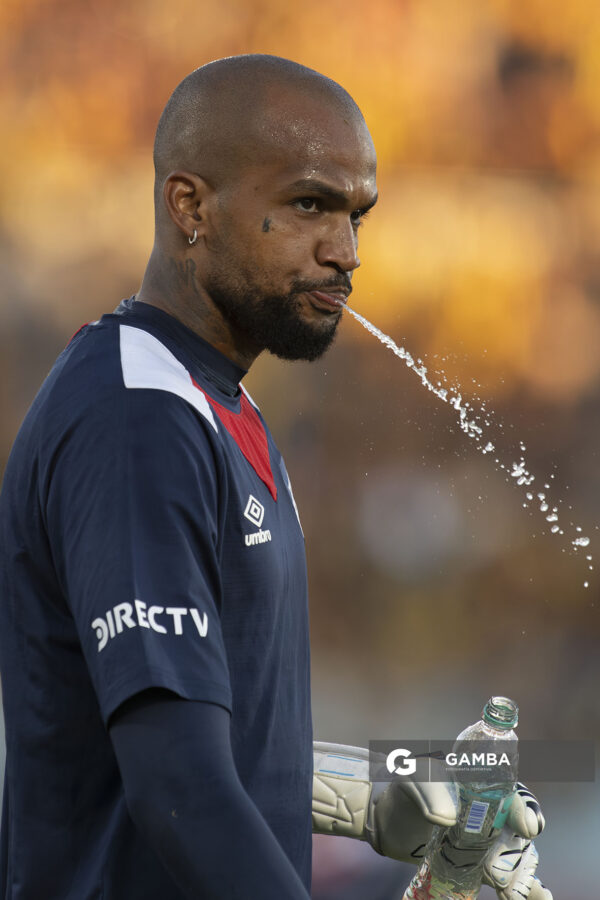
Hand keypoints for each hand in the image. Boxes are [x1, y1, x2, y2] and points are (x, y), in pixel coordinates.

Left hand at [369, 774, 550, 899]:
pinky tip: (525, 897)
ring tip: (532, 892)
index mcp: (478, 782)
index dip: (522, 806)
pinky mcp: (474, 862)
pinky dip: (515, 887)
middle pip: (518, 825)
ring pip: (514, 853)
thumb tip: (447, 819)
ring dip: (525, 871)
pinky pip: (500, 874)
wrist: (385, 821)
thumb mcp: (412, 780)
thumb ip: (429, 792)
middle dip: (525, 842)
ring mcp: (483, 837)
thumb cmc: (403, 792)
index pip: (509, 791)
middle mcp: (487, 809)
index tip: (526, 825)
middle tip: (521, 862)